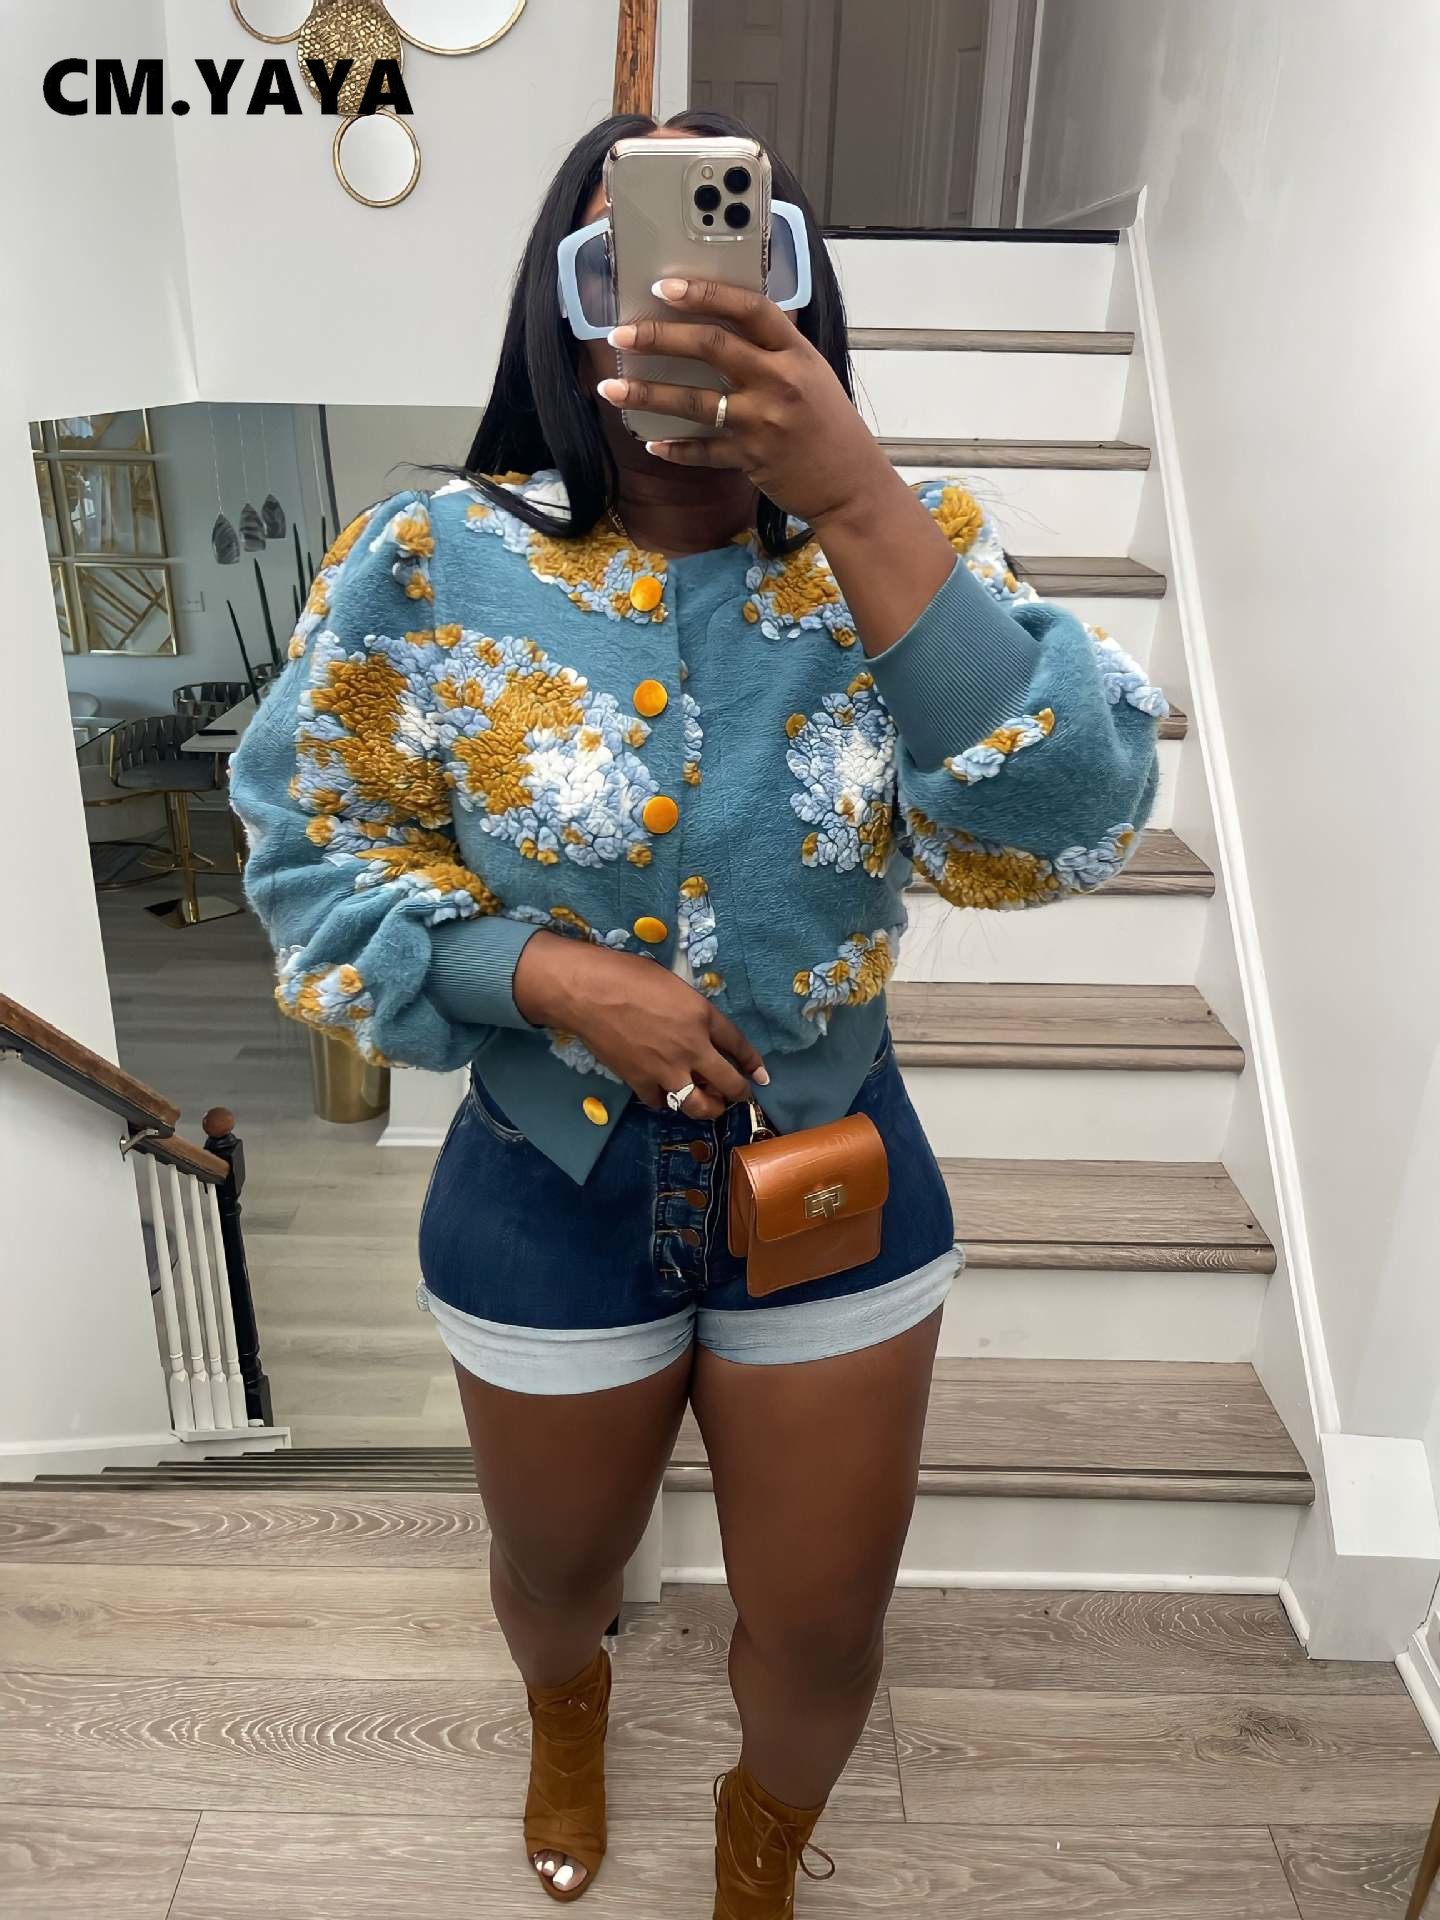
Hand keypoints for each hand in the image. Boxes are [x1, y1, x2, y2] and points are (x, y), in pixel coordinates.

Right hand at [513, 932, 767, 1120]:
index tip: (759, 1076)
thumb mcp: (672, 983)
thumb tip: (698, 1027)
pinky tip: (665, 1094)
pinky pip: (661, 1103)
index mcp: (702, 1016)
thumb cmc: (628, 975)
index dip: (752, 1063)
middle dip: (739, 1095)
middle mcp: (693, 1048)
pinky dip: (666, 1101)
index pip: (739, 1045)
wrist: (589, 992)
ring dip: (708, 1108)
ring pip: (699, 1105)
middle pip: (729, 1084)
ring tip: (707, 1104)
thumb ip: (691, 1010)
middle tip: (739, 1097)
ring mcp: (667, 1070)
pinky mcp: (641, 1082)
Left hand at [596, 276, 898, 531]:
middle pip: (711, 346)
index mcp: (796, 352)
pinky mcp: (752, 458)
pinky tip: (652, 441)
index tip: (664, 288)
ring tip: (611, 387)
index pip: (748, 308)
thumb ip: (772, 352)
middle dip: (659, 338)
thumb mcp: (811, 375)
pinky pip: (703, 451)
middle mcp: (779, 382)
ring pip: (694, 401)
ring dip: (647, 393)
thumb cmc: (829, 427)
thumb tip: (721, 327)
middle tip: (621, 334)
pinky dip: (675, 448)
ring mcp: (764, 421)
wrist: (851, 484)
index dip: (704, 294)